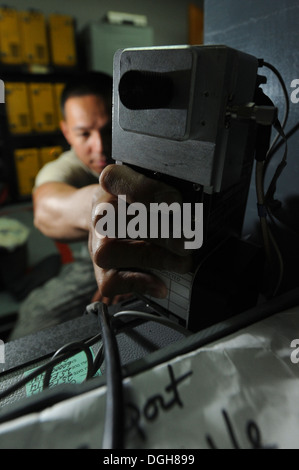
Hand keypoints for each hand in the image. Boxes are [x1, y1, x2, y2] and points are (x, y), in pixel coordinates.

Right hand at [89, 164, 191, 300]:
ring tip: (182, 262)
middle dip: (158, 232)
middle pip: (116, 219)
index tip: (176, 203)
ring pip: (108, 252)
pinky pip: (109, 280)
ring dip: (150, 257)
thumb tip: (191, 215)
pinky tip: (161, 285)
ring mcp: (96, 241)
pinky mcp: (100, 268)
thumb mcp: (152, 186)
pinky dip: (138, 284)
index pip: (116, 179)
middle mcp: (99, 211)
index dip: (146, 191)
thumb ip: (167, 195)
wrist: (108, 219)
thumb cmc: (138, 202)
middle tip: (188, 240)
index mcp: (113, 183)